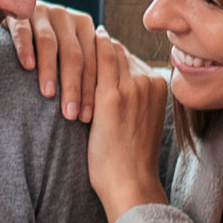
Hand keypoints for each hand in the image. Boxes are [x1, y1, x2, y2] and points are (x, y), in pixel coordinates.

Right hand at [11, 1, 103, 122]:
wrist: (14, 13)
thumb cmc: (43, 47)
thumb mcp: (68, 51)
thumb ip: (84, 66)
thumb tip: (104, 104)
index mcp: (85, 27)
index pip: (92, 61)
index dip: (90, 90)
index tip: (85, 118)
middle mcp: (67, 18)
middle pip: (74, 54)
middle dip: (73, 86)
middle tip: (70, 114)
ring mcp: (44, 13)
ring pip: (50, 44)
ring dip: (50, 70)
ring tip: (48, 95)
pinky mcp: (20, 14)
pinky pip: (24, 32)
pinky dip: (26, 49)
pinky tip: (27, 67)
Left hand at [86, 33, 170, 222]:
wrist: (131, 182)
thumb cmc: (128, 159)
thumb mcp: (136, 121)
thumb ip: (128, 99)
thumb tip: (103, 88)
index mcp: (158, 85)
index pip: (128, 57)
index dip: (107, 51)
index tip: (86, 48)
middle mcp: (148, 81)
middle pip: (118, 51)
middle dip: (95, 46)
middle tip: (69, 39)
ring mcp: (133, 87)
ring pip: (107, 53)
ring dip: (85, 46)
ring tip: (64, 39)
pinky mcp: (112, 98)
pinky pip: (96, 63)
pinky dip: (82, 51)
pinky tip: (67, 43)